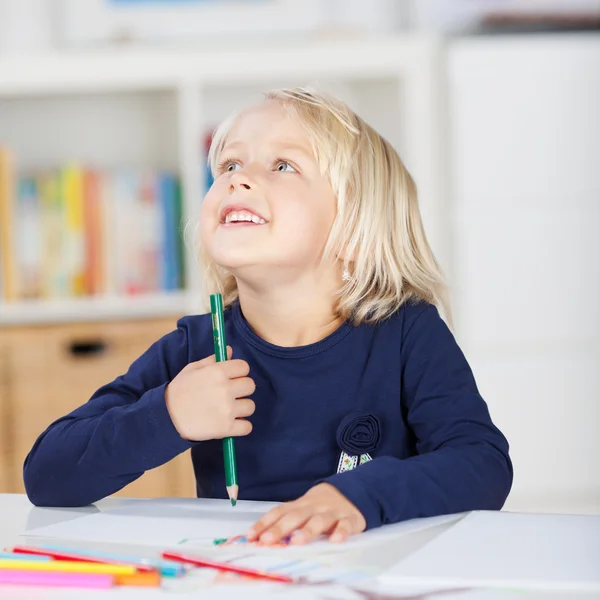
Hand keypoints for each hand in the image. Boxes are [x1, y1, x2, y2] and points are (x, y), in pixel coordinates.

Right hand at [165, 346, 255, 441]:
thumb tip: (229, 350)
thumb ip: (213, 360)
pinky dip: (241, 427)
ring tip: (229, 410)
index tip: (233, 377)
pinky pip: (247, 427)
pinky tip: (231, 423)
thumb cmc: (179, 391)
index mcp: (217, 372)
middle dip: (242, 389)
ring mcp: (227, 409)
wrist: (166, 417)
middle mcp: (225, 389)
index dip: (239, 372)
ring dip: (242, 408)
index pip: (244, 367)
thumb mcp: (192, 369)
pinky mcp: (226, 428)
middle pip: (250, 386)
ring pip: (250, 406)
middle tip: (231, 394)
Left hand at [246, 483, 365, 544]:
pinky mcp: (350, 519)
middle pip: (295, 516)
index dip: (264, 522)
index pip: (279, 511)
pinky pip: (345, 525)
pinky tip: (335, 540)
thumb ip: (287, 521)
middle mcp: (314, 507)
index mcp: (300, 505)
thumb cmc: (322, 506)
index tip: (250, 535)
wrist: (353, 491)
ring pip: (319, 521)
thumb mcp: (304, 509)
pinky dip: (341, 532)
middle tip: (267, 540)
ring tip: (296, 541)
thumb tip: (260, 538)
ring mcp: (332, 512)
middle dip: (280, 528)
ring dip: (307, 530)